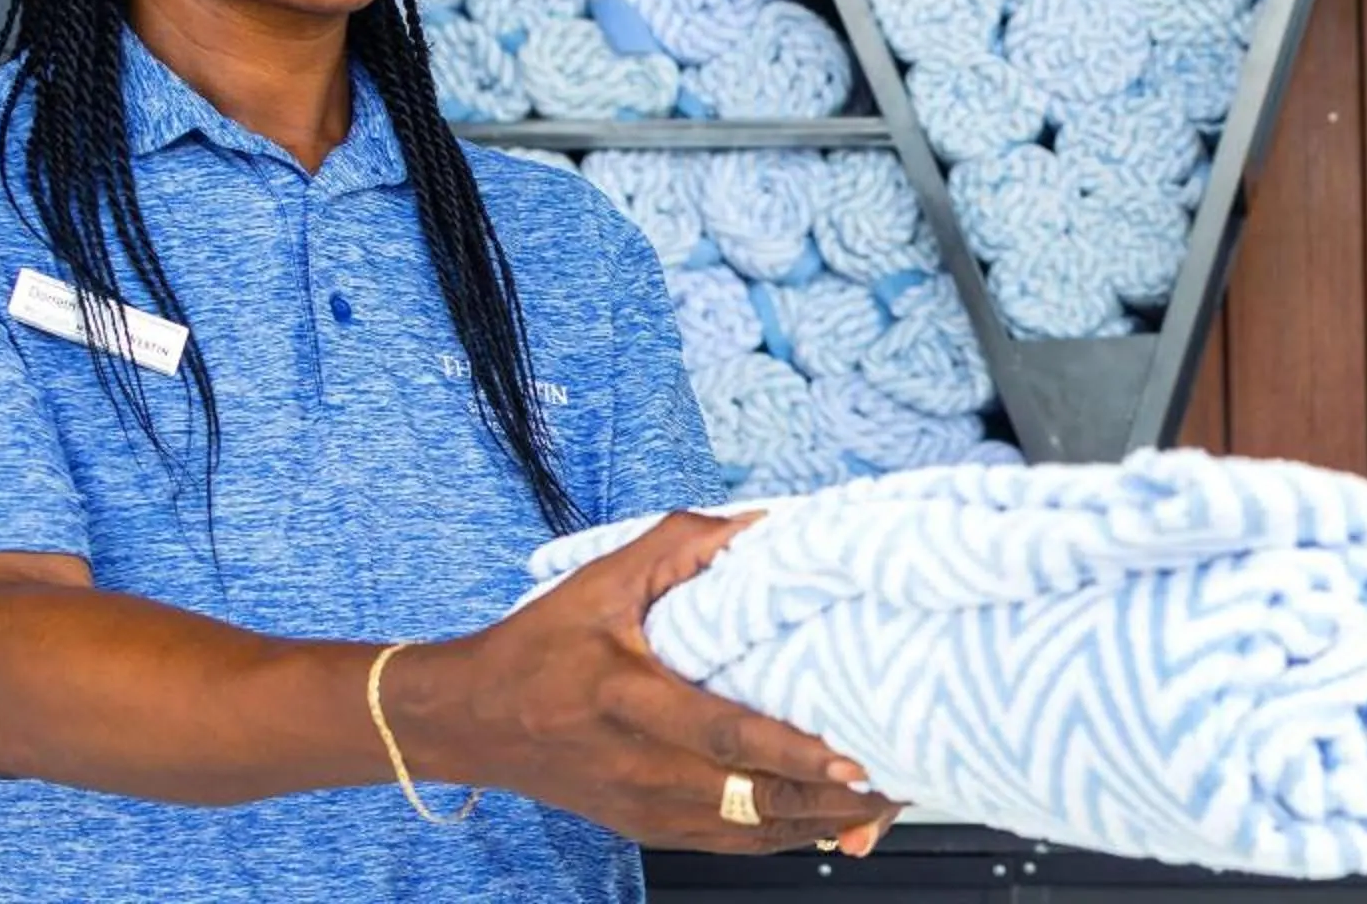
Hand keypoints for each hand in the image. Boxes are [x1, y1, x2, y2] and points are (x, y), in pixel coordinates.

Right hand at [388, 512, 899, 855]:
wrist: (468, 719)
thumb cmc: (536, 645)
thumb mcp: (601, 580)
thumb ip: (682, 543)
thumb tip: (764, 522)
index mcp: (628, 701)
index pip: (724, 737)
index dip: (794, 752)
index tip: (855, 757)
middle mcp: (639, 769)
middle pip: (752, 801)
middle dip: (832, 800)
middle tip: (898, 782)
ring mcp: (643, 809)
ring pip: (750, 833)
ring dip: (820, 823)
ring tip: (883, 802)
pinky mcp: (646, 829)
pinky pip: (730, 844)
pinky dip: (786, 837)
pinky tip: (832, 821)